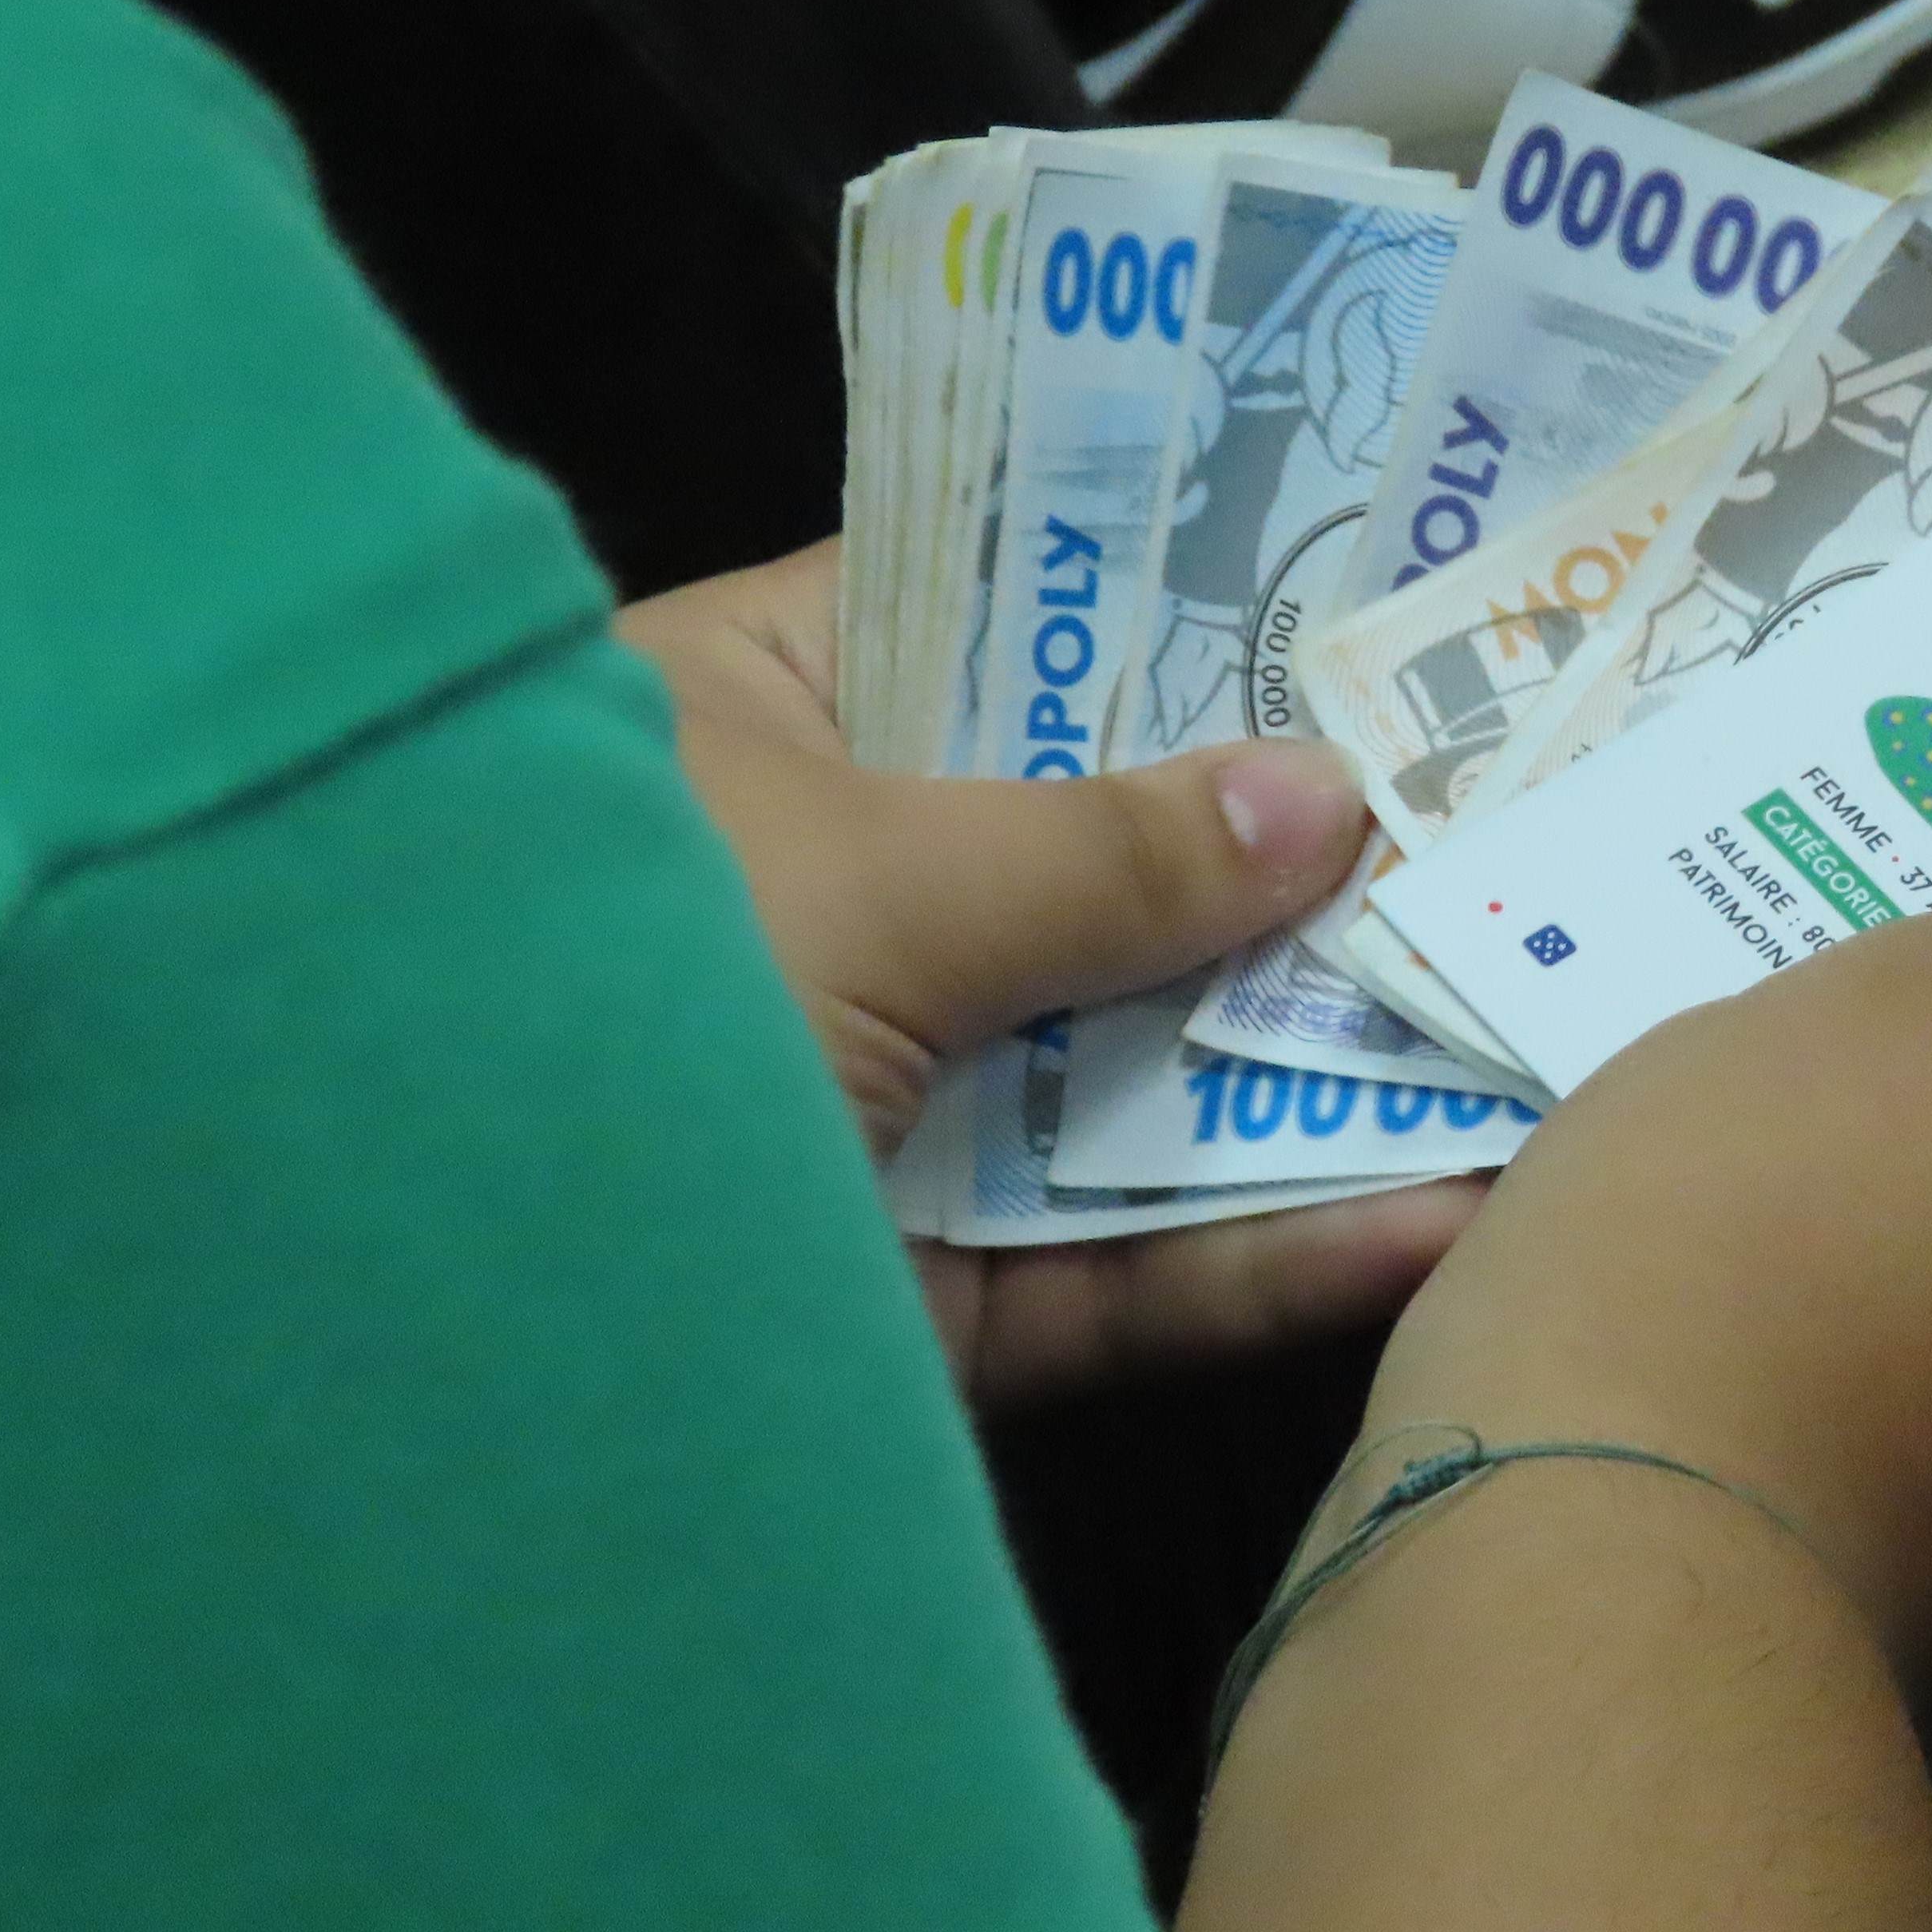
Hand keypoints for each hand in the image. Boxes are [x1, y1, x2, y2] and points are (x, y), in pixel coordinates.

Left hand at [616, 540, 1483, 1408]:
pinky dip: (1274, 1250)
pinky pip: (1122, 1265)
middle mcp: (822, 900)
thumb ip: (1099, 845)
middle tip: (1519, 794)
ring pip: (1135, 1071)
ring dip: (1325, 1057)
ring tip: (1543, 1007)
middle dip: (1292, 847)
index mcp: (747, 721)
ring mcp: (878, 1104)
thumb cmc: (602, 987)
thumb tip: (1325, 791)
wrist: (388, 1344)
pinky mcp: (920, 1302)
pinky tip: (1450, 1214)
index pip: (989, 615)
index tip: (1371, 586)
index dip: (1174, 600)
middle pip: (1097, 855)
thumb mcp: (859, 873)